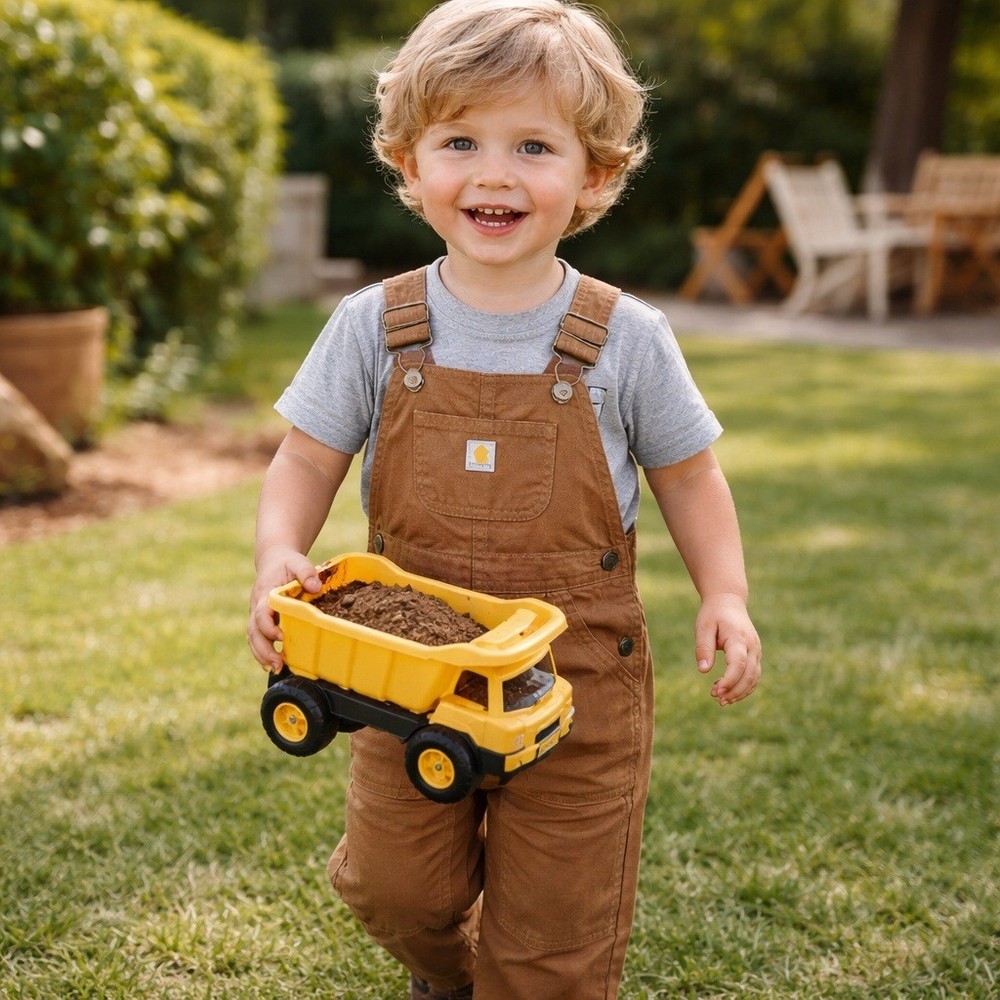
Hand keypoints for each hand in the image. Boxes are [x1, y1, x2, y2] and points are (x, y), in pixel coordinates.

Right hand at [248, 546, 322, 671]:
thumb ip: (306, 573)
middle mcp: (256, 606)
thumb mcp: (298, 562)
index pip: (261, 613)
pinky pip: (256, 638)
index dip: (269, 627)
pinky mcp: (260, 620)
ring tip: (276, 669)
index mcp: (264, 593)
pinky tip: (273, 664)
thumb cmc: (287, 563)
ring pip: (252, 638)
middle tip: (277, 664)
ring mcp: (256, 614)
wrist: (273, 560)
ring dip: (262, 655)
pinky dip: (262, 653)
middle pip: (253, 631)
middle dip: (264, 650)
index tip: (282, 637)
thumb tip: (315, 587)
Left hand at [695, 593, 760, 706]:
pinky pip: (754, 675)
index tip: (715, 691)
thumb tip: (704, 671)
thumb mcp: (703, 627)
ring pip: (754, 678)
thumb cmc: (713, 615)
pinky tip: (727, 692)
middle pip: (749, 675)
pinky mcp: (755, 655)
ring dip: (740, 692)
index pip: (738, 664)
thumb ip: (703, 648)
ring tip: (721, 700)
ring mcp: (756, 651)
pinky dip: (744, 687)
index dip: (729, 680)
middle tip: (716, 698)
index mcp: (738, 638)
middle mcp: (752, 646)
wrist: (728, 602)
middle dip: (734, 691)